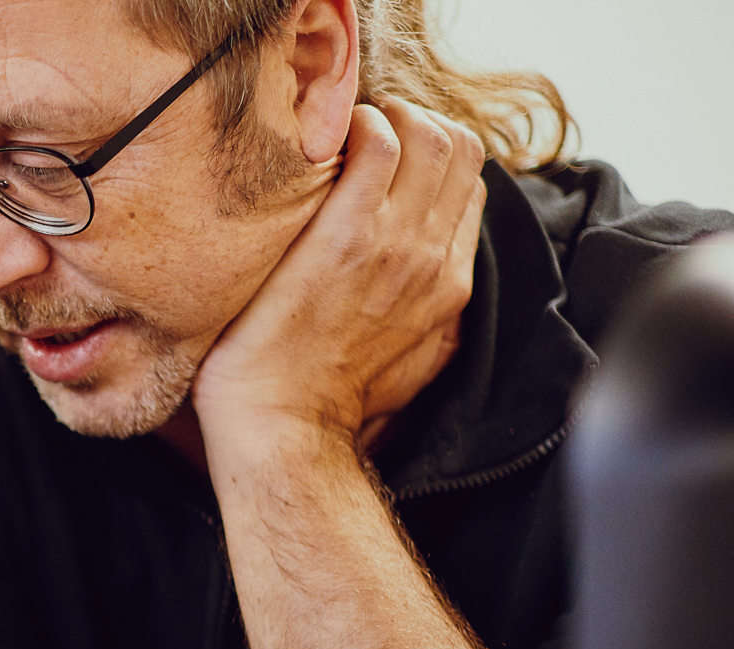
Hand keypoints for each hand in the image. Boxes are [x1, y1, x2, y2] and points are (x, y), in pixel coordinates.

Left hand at [192, 99, 487, 462]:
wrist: (286, 424)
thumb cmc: (326, 401)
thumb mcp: (409, 365)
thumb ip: (432, 322)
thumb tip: (437, 297)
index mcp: (450, 286)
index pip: (469, 189)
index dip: (434, 157)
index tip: (391, 155)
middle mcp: (433, 258)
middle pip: (460, 151)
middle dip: (418, 122)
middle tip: (369, 130)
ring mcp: (395, 242)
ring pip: (430, 135)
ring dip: (389, 116)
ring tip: (348, 129)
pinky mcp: (348, 233)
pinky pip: (376, 144)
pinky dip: (359, 124)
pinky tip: (328, 140)